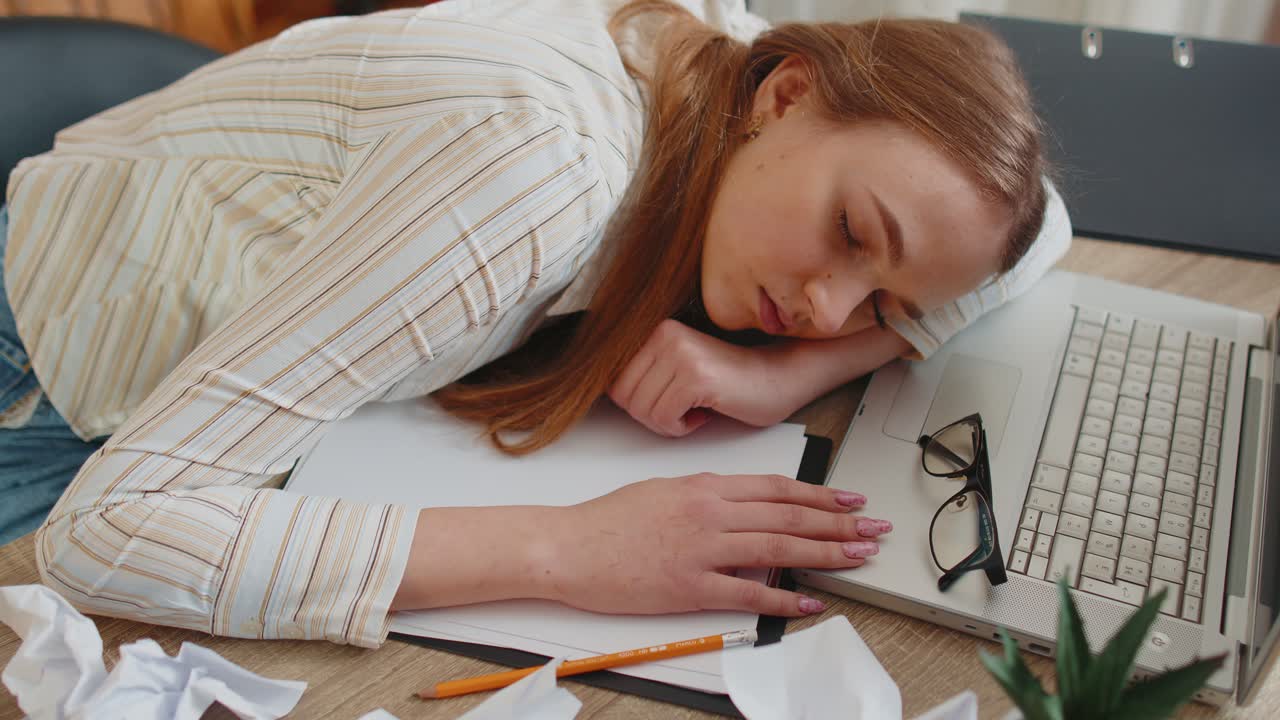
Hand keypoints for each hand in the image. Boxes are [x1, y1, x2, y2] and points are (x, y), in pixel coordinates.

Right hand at [537, 473, 892, 616]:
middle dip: (838, 523)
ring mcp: (702, 549)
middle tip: (873, 528)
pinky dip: (785, 598)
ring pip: (779, 549)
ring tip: (859, 556)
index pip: (776, 488)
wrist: (567, 547)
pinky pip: (748, 592)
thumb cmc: (608, 521)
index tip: (848, 500)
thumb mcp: (663, 490)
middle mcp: (710, 512)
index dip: (819, 495)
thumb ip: (706, 496)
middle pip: (788, 517)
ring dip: (826, 553)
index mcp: (704, 486)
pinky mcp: (690, 587)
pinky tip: (810, 602)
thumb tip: (742, 505)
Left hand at [609, 319, 802, 436]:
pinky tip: (705, 414)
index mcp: (656, 330)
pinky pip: (664, 418)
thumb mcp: (677, 369)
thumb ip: (644, 374)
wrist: (778, 378)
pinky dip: (681, 428)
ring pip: (643, 411)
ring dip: (668, 424)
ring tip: (695, 410)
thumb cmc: (729, 382)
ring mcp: (681, 353)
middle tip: (682, 411)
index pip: (613, 382)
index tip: (668, 401)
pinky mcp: (697, 376)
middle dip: (651, 416)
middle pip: (624, 398)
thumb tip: (604, 394)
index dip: (639, 405)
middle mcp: (666, 335)